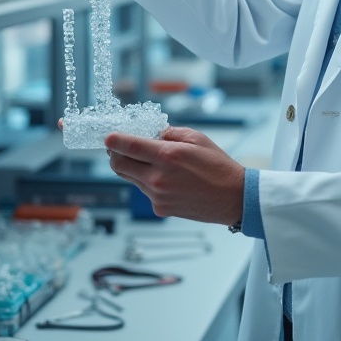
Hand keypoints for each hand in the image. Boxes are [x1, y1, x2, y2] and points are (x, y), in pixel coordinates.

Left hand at [105, 127, 244, 224]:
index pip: (129, 146)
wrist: (232, 197)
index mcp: (168, 156)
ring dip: (132, 166)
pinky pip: (144, 190)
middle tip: (118, 147)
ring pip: (130, 178)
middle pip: (119, 165)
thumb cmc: (218, 166)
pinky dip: (146, 180)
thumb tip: (150, 133)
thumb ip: (169, 133)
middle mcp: (158, 178)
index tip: (107, 137)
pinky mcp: (160, 208)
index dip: (114, 140)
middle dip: (114, 154)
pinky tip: (164, 177)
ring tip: (147, 159)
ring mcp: (157, 195)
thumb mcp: (197, 138)